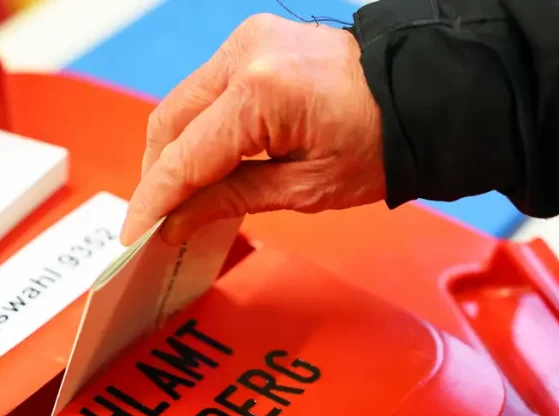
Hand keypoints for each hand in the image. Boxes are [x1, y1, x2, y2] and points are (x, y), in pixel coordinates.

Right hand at [120, 14, 384, 245]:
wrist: (424, 93)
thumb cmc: (385, 140)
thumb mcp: (307, 189)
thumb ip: (232, 199)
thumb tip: (178, 218)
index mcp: (262, 93)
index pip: (184, 157)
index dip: (154, 201)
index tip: (134, 233)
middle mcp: (246, 55)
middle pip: (169, 123)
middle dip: (157, 176)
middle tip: (156, 220)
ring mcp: (247, 41)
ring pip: (181, 104)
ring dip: (174, 151)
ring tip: (179, 196)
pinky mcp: (252, 41)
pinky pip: (204, 89)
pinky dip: (196, 126)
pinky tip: (203, 161)